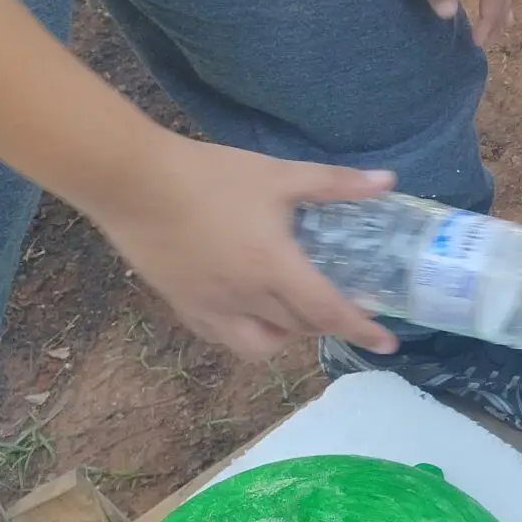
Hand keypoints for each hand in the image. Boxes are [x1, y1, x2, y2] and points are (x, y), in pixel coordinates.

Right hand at [86, 137, 399, 359]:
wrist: (132, 180)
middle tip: (340, 305)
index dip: (361, 330)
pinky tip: (250, 310)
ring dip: (285, 336)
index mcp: (274, 268)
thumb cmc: (210, 175)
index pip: (328, 312)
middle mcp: (245, 298)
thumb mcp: (279, 175)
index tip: (389, 343)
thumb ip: (335, 183)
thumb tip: (387, 181)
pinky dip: (245, 333)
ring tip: (293, 310)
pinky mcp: (181, 305)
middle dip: (326, 323)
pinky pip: (221, 337)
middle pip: (298, 330)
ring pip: (258, 346)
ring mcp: (209, 307)